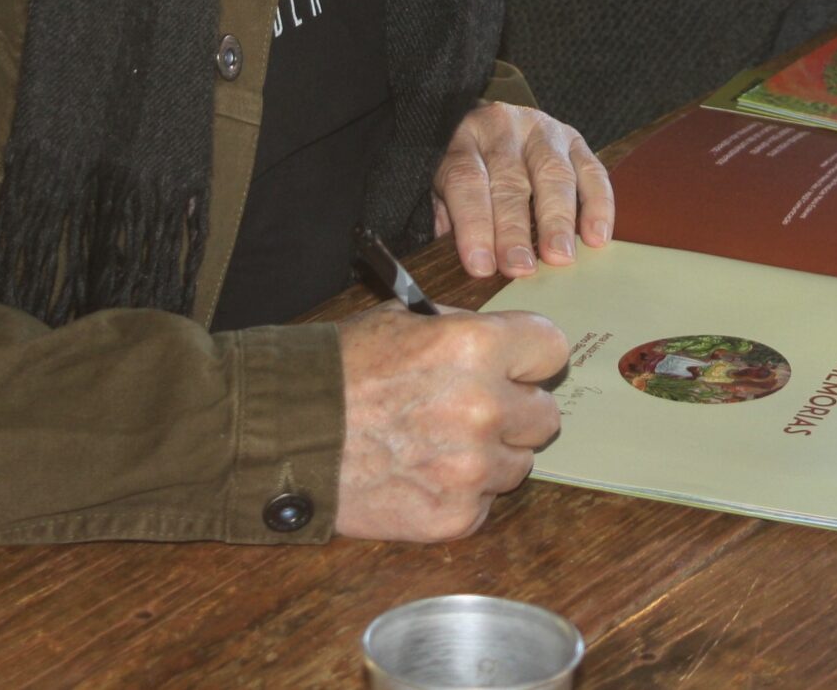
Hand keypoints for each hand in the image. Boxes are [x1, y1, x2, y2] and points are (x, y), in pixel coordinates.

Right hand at [334, 303, 567, 540]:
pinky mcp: (454, 516)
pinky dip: (461, 493)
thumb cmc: (337, 372)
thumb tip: (501, 342)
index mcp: (475, 347)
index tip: (516, 366)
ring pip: (519, 463)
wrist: (284, 437)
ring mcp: (471, 468)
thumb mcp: (399, 320)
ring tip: (437, 444)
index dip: (529, 357)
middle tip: (473, 409)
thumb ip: (461, 329)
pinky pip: (485, 502)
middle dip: (514, 409)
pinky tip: (422, 474)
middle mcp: (483, 407)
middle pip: (545, 414)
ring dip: (489, 455)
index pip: (552, 349)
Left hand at [433, 102, 613, 278]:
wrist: (498, 126)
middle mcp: (504, 131)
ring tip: (559, 256)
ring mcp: (544, 132)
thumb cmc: (475, 172)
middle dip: (515, 229)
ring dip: (557, 219)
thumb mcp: (448, 191)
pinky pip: (593, 171)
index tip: (481, 266)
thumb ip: (453, 224)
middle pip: (510, 181)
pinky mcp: (577, 141)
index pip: (465, 181)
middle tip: (520, 267)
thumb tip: (468, 268)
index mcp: (466, 144)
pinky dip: (597, 205)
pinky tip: (596, 236)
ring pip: (553, 173)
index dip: (473, 226)